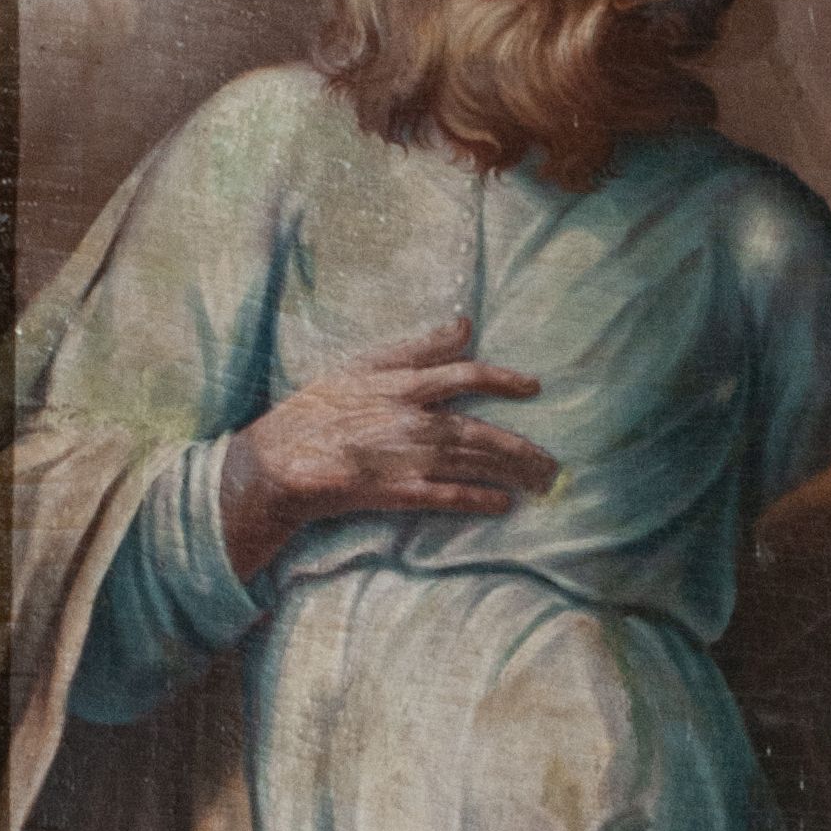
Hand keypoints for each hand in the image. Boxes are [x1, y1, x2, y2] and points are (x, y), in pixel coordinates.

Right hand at [219, 315, 555, 583]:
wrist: (280, 461)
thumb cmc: (315, 409)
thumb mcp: (362, 365)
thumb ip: (416, 348)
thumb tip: (464, 325)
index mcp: (403, 384)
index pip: (468, 375)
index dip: (505, 380)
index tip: (532, 387)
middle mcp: (414, 420)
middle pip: (484, 431)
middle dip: (523, 448)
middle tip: (551, 461)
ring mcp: (410, 459)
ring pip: (476, 464)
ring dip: (514, 473)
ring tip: (541, 481)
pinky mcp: (400, 493)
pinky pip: (452, 497)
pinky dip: (481, 500)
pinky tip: (504, 505)